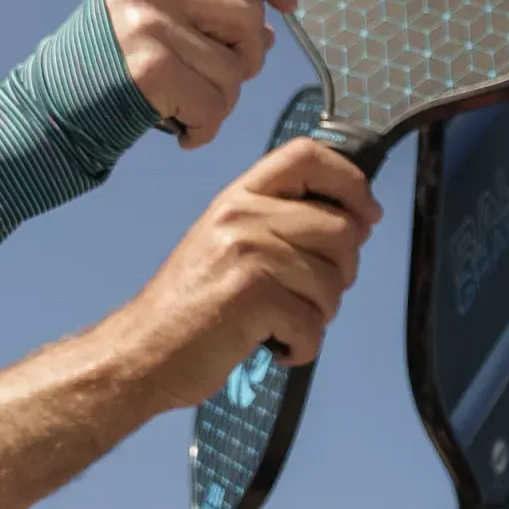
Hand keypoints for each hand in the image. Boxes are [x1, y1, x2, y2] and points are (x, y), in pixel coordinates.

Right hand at [103, 0, 290, 144]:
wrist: (50, 110)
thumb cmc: (105, 66)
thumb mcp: (146, 18)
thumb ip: (203, 12)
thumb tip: (270, 31)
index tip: (286, 3)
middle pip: (246, 12)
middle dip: (248, 54)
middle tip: (220, 78)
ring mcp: (147, 27)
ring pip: (235, 67)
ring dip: (224, 99)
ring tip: (190, 106)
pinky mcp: (150, 71)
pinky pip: (215, 103)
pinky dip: (207, 127)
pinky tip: (184, 130)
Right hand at [114, 137, 380, 404]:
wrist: (142, 352)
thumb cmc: (192, 305)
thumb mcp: (227, 242)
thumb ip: (280, 222)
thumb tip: (357, 221)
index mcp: (238, 197)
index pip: (308, 156)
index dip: (351, 182)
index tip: (367, 215)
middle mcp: (243, 216)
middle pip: (342, 228)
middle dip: (342, 272)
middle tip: (308, 296)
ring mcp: (249, 254)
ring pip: (334, 283)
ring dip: (318, 316)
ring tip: (280, 323)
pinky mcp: (254, 297)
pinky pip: (315, 325)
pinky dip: (302, 347)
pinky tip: (274, 346)